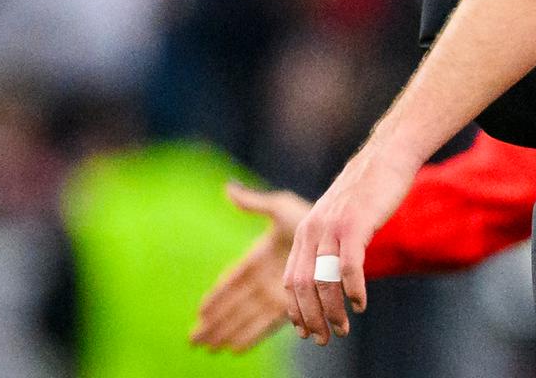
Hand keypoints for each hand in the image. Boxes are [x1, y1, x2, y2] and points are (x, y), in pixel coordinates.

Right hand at [190, 183, 309, 351]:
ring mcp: (278, 293)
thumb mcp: (282, 209)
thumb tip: (228, 188)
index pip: (232, 281)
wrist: (342, 232)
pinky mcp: (294, 302)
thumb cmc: (313, 217)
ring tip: (209, 348)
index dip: (216, 296)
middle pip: (235, 305)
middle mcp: (265, 279)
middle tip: (192, 340)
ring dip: (229, 332)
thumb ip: (255, 204)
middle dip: (215, 321)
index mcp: (258, 259)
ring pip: (248, 317)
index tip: (199, 310)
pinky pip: (269, 322)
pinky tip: (235, 348)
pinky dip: (252, 335)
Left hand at [282, 149, 417, 344]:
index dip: (295, 310)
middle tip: (324, 339)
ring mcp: (333, 227)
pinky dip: (352, 290)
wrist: (385, 157)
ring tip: (343, 328)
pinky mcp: (355, 224)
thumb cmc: (366, 190)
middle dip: (311, 318)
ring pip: (324, 280)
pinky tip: (359, 304)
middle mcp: (312, 230)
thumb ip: (327, 241)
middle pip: (302, 285)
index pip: (290, 280)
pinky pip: (348, 266)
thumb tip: (327, 273)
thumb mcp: (337, 215)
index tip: (305, 331)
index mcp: (304, 231)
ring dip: (332, 311)